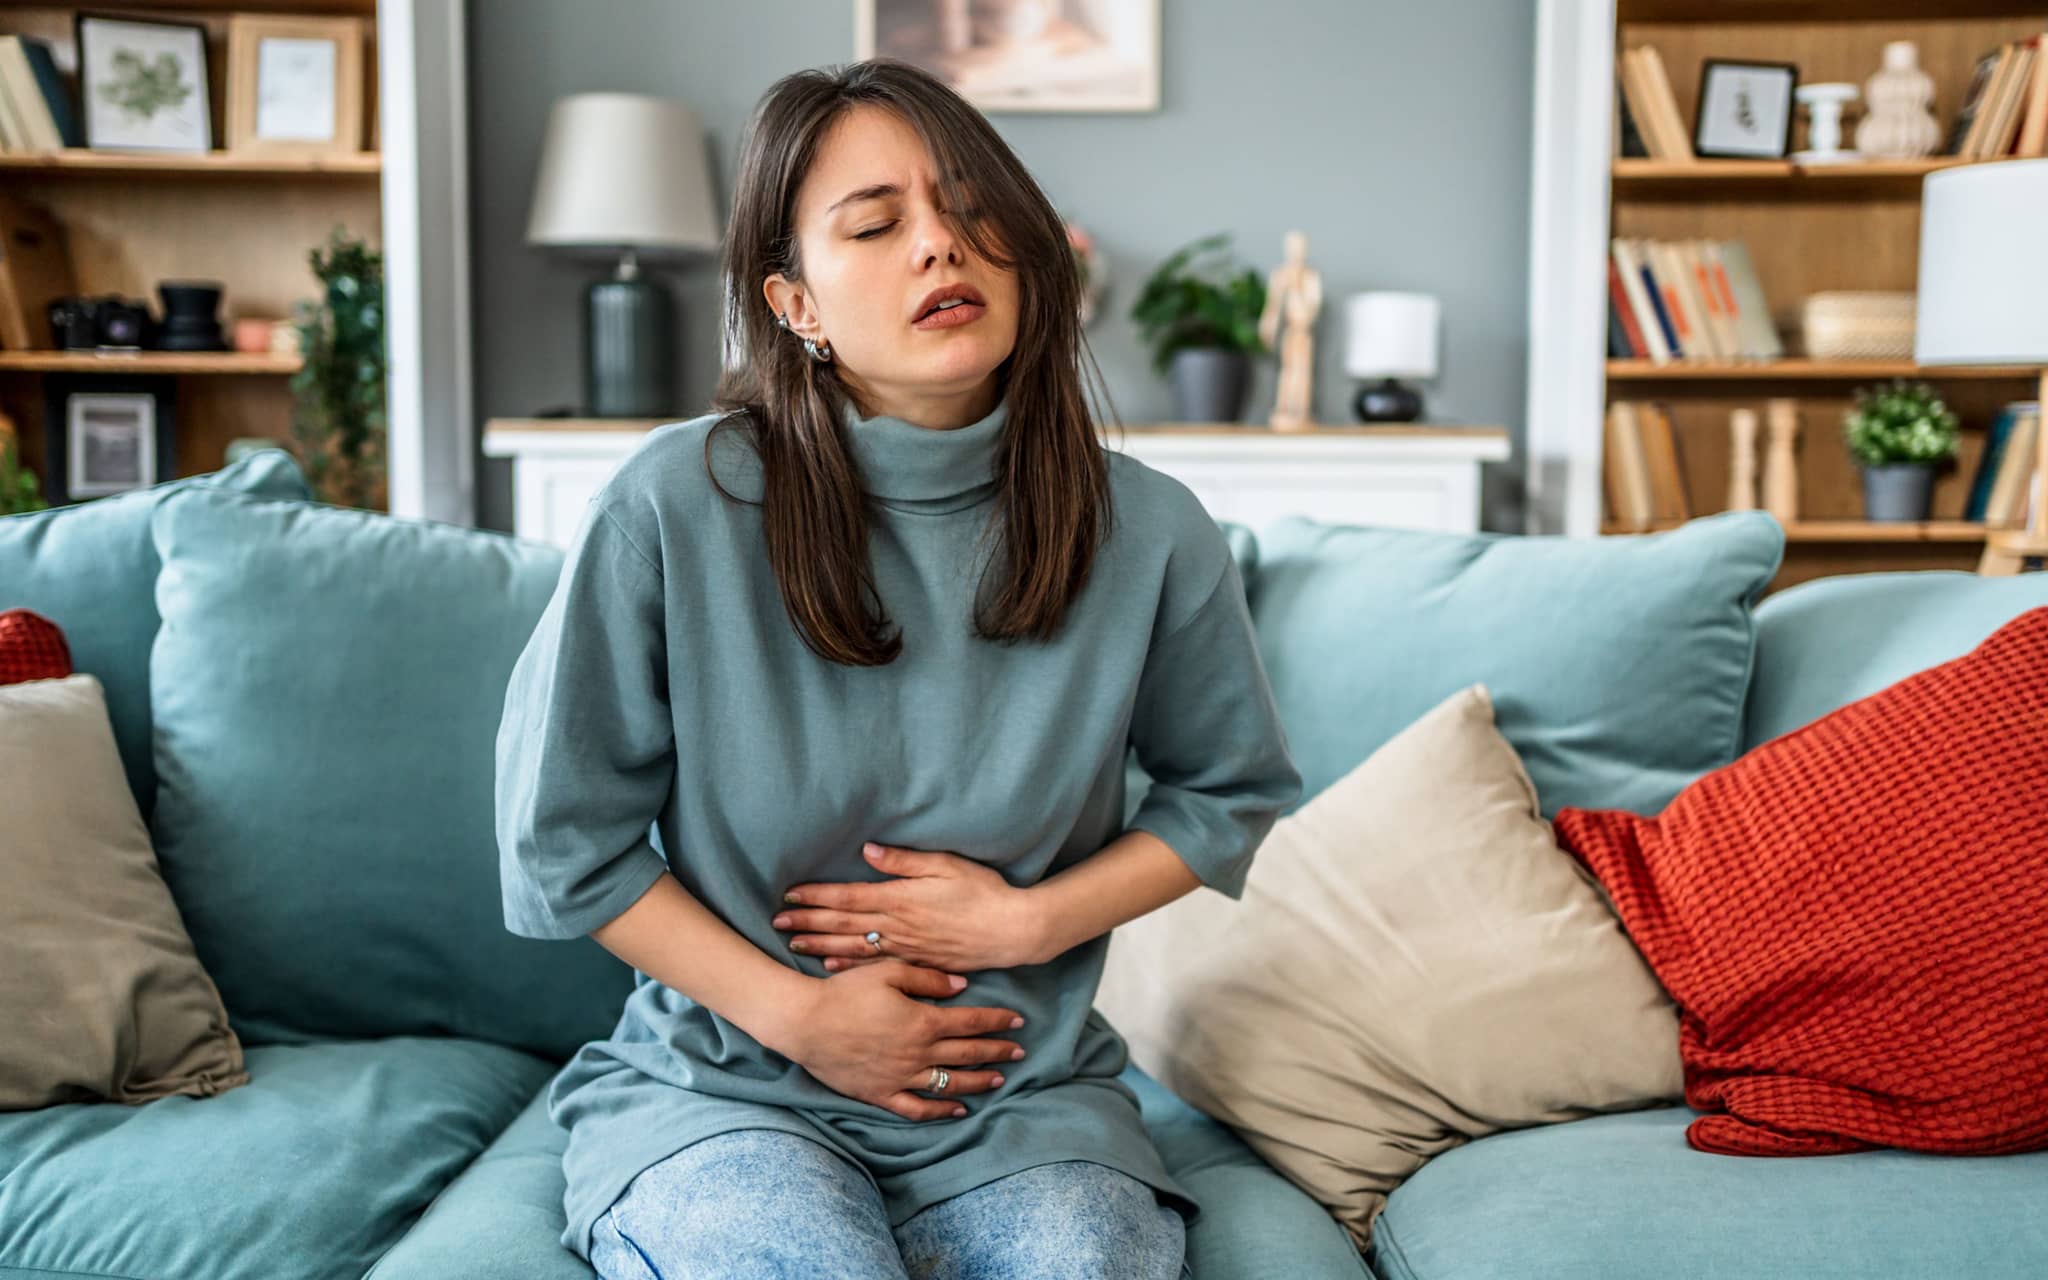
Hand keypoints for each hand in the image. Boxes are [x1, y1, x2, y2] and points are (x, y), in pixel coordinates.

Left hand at [773, 843, 1045, 972]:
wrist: (1012, 931)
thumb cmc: (983, 893)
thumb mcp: (947, 865)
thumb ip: (905, 861)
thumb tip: (868, 852)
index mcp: (900, 899)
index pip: (848, 897)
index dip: (817, 897)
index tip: (790, 895)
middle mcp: (897, 926)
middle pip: (842, 924)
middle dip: (807, 922)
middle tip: (776, 922)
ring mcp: (905, 947)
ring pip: (852, 947)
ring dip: (820, 945)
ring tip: (793, 944)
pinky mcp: (917, 962)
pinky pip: (875, 966)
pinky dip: (849, 966)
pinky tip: (831, 967)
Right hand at [777, 961, 1027, 1120]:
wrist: (805, 1023)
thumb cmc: (845, 991)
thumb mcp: (887, 972)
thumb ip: (928, 978)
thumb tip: (963, 986)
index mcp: (922, 1021)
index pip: (971, 1021)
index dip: (997, 1020)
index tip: (1018, 1020)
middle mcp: (918, 1053)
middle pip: (968, 1054)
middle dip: (997, 1051)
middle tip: (1020, 1051)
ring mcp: (901, 1077)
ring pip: (950, 1083)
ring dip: (978, 1081)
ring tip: (999, 1079)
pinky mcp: (881, 1094)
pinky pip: (917, 1108)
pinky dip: (941, 1110)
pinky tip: (958, 1109)